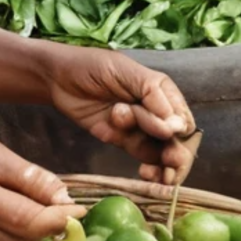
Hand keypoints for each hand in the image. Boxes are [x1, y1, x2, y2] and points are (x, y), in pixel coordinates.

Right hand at [0, 122, 83, 240]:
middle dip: (51, 229)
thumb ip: (21, 173)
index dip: (60, 218)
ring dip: (31, 237)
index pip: (28, 218)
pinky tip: (11, 223)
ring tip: (41, 215)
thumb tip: (62, 196)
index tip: (80, 210)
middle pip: (22, 239)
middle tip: (69, 214)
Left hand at [47, 49, 196, 185]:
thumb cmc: (93, 66)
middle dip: (176, 154)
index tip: (168, 134)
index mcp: (162, 91)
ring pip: (161, 152)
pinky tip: (145, 174)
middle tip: (170, 162)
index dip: (180, 131)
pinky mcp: (123, 140)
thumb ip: (153, 96)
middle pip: (176, 141)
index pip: (182, 118)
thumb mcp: (125, 72)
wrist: (58, 78)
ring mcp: (139, 127)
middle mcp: (155, 111)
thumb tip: (177, 125)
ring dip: (162, 165)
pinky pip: (142, 156)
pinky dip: (148, 167)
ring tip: (153, 174)